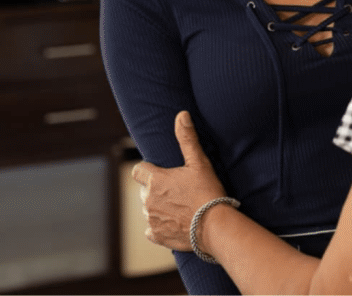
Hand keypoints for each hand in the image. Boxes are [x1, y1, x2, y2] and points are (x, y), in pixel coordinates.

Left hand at [132, 110, 226, 250]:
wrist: (214, 226)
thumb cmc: (207, 192)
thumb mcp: (199, 162)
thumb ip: (187, 138)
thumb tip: (181, 115)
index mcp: (155, 180)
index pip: (138, 171)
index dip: (148, 170)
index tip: (162, 173)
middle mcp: (148, 200)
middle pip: (144, 191)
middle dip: (156, 190)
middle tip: (177, 191)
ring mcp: (151, 219)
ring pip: (148, 210)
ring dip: (158, 207)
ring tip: (179, 207)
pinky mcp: (156, 236)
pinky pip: (152, 229)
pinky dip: (160, 226)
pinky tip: (175, 222)